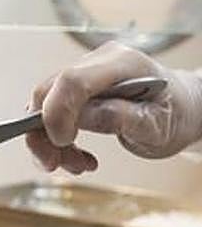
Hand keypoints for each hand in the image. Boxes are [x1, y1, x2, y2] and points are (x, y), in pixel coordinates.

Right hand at [27, 42, 201, 173]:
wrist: (183, 110)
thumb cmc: (175, 115)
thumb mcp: (156, 126)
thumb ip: (121, 117)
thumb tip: (82, 116)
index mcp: (123, 64)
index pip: (72, 81)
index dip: (56, 113)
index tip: (63, 143)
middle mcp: (100, 62)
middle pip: (48, 93)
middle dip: (44, 133)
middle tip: (56, 163)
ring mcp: (87, 74)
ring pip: (44, 106)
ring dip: (48, 142)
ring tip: (74, 163)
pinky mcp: (78, 89)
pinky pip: (51, 113)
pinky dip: (55, 140)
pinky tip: (76, 154)